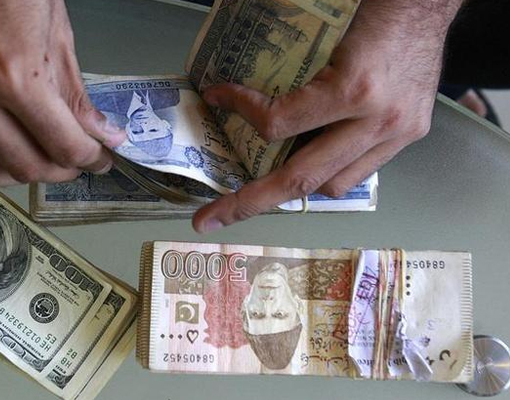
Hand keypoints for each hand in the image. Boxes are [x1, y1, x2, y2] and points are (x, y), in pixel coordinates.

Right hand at [0, 0, 125, 185]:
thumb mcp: (57, 37)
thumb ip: (75, 97)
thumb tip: (100, 135)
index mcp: (13, 75)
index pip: (63, 145)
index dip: (89, 158)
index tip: (97, 158)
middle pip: (23, 165)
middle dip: (58, 169)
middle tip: (69, 160)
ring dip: (11, 174)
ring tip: (30, 160)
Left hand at [192, 0, 462, 232]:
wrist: (427, 1)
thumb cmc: (372, 8)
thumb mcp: (322, 35)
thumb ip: (287, 77)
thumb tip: (238, 97)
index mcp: (353, 89)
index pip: (280, 123)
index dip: (241, 111)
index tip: (217, 97)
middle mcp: (378, 120)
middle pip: (301, 179)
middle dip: (249, 202)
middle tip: (211, 217)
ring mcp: (398, 133)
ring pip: (333, 184)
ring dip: (296, 183)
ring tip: (265, 177)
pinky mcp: (411, 134)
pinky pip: (360, 170)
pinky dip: (330, 168)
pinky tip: (312, 155)